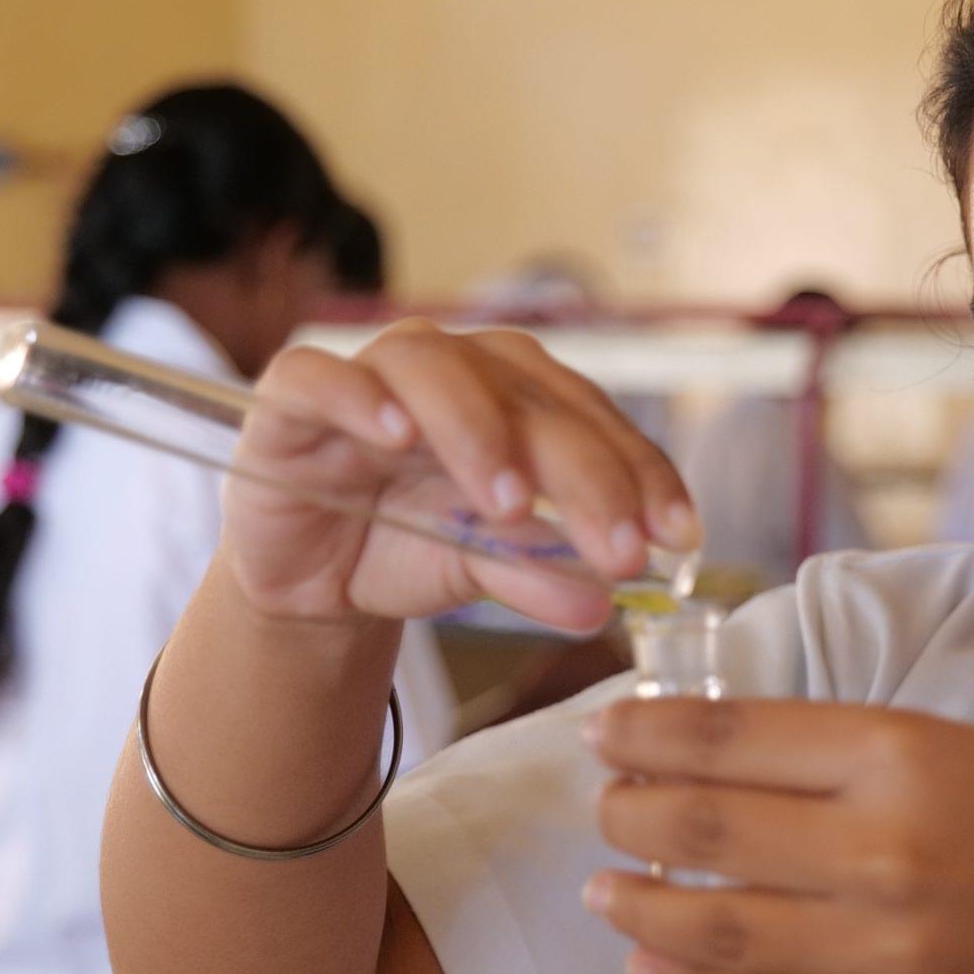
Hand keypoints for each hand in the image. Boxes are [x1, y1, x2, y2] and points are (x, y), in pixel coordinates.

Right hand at [221, 321, 696, 632]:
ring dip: (478, 430)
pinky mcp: (295, 400)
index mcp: (516, 397)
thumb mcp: (482, 570)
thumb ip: (538, 575)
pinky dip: (359, 398)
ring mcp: (373, 377)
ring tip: (508, 502)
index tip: (678, 535)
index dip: (640, 474)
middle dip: (581, 474)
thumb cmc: (404, 546)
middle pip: (527, 397)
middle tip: (615, 547)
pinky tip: (396, 435)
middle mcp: (455, 371)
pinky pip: (321, 377)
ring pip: (433, 369)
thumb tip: (603, 604)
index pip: (591, 420)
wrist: (309, 573)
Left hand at [584, 698, 973, 973]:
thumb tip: (698, 751)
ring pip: (715, 931)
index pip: (733, 738)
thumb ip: (832, 752)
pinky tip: (652, 957)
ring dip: (638, 907)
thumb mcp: (949, 747)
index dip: (647, 736)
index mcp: (902, 756)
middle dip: (627, 816)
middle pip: (704, 831)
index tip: (603, 733)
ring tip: (603, 887)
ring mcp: (881, 947)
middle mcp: (884, 850)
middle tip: (601, 807)